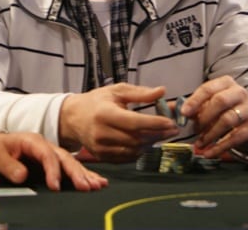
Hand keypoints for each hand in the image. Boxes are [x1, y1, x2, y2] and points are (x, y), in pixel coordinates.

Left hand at [0, 132, 108, 190]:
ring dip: (85, 174)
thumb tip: (22, 176)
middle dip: (76, 172)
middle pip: (64, 158)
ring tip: (98, 185)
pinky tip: (96, 182)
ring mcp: (51, 153)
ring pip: (71, 163)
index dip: (53, 170)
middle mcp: (46, 146)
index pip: (46, 154)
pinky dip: (84, 174)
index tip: (56, 186)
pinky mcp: (53, 163)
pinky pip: (70, 168)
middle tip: (87, 187)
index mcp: (33, 141)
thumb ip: (8, 166)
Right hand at [59, 83, 178, 161]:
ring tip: (162, 134)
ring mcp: (101, 148)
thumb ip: (140, 93)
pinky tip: (148, 141)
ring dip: (151, 143)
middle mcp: (101, 133)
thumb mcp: (117, 91)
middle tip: (173, 129)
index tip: (171, 122)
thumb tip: (162, 91)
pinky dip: (140, 150)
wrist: (73, 117)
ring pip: (134, 150)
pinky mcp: (102, 157)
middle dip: (158, 134)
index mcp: (105, 113)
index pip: (134, 122)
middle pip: (136, 138)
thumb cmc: (97, 101)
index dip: (155, 123)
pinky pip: (127, 157)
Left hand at [180, 76, 247, 158]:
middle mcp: (239, 93)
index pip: (208, 89)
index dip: (195, 101)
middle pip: (220, 101)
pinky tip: (209, 153)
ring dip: (210, 134)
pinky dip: (219, 147)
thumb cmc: (223, 109)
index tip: (184, 113)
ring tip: (199, 144)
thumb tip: (179, 112)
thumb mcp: (209, 104)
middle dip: (204, 117)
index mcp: (226, 83)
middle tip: (194, 130)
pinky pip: (235, 138)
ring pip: (227, 120)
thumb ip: (195, 107)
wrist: (246, 122)